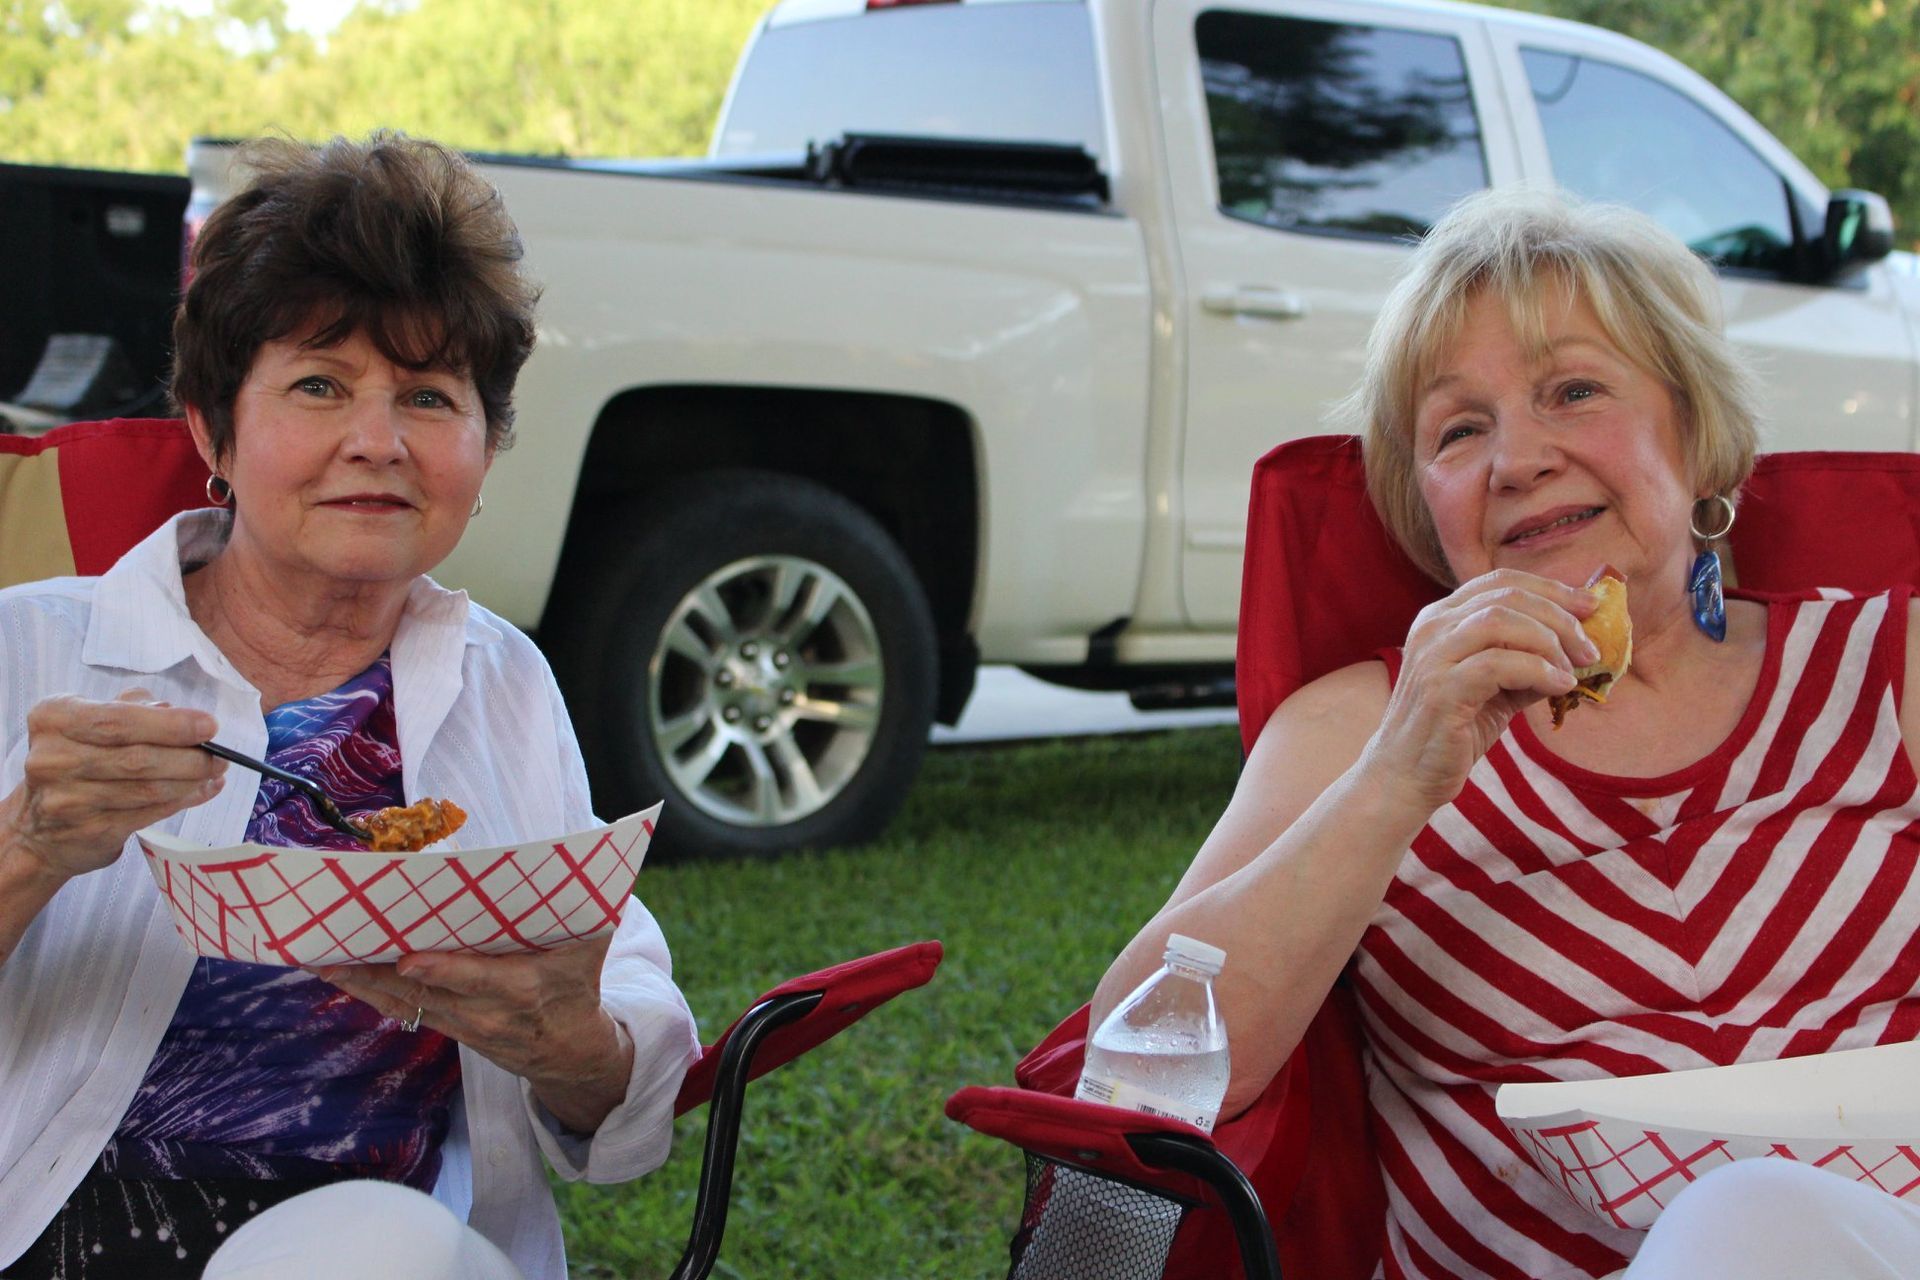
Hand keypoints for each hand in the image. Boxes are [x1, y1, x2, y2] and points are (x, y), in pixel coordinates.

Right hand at [0, 689, 225, 882]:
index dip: (169, 724)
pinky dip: (183, 801)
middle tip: (220, 755)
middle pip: (136, 757)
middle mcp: (53, 759)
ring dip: (192, 781)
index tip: (209, 725)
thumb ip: (132, 709)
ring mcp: (67, 800)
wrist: (38, 828)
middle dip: (189, 756)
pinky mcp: (89, 831)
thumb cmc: (77, 761)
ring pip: (147, 789)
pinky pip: (148, 814)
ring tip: (215, 772)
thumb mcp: (89, 722)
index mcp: (54, 719)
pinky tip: (202, 791)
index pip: (117, 719)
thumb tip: (178, 712)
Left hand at [313, 936, 633, 1133]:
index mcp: (521, 987)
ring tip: (320, 958)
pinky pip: (400, 1010)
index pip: (476, 980)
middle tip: (336, 953)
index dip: (442, 971)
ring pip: (403, 1002)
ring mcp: (460, 1023)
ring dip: (361, 982)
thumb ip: (585, 908)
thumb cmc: (576, 987)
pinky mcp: (444, 1027)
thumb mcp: (588, 949)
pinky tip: (336, 974)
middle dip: (378, 973)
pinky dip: (367, 992)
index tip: (410, 959)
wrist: (567, 1051)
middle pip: (423, 992)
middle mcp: (483, 1010)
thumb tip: (579, 854)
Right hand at [1361, 569, 1598, 812]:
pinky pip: (1499, 664)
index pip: (1502, 582)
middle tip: (1590, 649)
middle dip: (1561, 617)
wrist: (1404, 776)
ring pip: (1503, 621)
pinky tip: (1559, 688)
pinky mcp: (1440, 689)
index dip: (1552, 589)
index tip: (1590, 607)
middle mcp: (1432, 627)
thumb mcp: (1495, 688)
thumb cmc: (1450, 732)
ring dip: (1551, 643)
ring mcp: (1433, 655)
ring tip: (1573, 671)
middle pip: (1508, 597)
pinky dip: (1539, 671)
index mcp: (1442, 618)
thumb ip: (1527, 663)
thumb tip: (1580, 649)